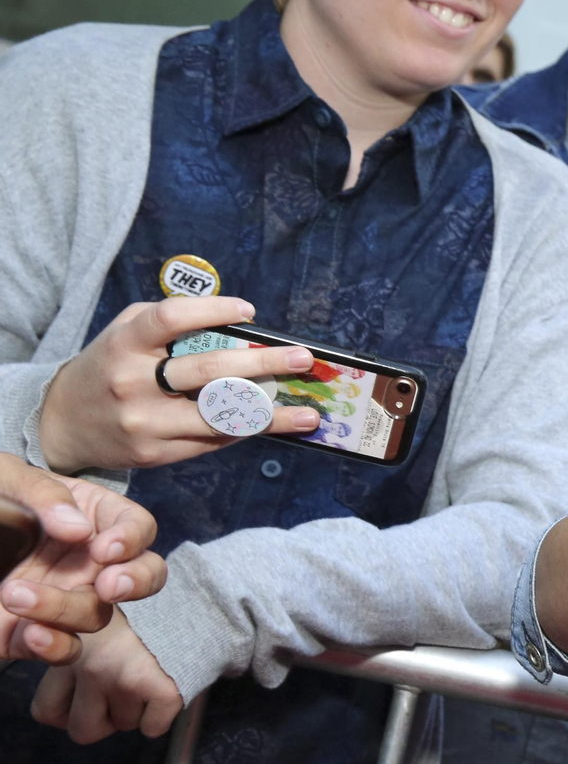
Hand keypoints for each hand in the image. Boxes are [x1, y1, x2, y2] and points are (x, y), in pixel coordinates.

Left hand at [0, 456, 165, 663]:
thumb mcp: (7, 478)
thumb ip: (44, 493)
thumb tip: (79, 529)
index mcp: (90, 517)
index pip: (137, 526)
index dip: (132, 539)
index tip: (105, 549)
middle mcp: (87, 560)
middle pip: (142, 576)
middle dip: (137, 583)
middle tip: (108, 586)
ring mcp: (65, 597)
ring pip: (98, 615)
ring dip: (65, 609)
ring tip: (13, 593)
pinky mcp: (34, 631)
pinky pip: (65, 649)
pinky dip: (57, 647)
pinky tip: (32, 634)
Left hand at [31, 607, 182, 742]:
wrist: (198, 597)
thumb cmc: (143, 611)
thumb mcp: (90, 620)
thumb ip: (69, 650)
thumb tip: (60, 701)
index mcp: (66, 647)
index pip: (46, 711)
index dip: (71, 711)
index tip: (88, 696)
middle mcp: (89, 663)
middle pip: (82, 730)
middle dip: (103, 720)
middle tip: (120, 692)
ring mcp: (123, 677)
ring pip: (122, 726)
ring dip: (135, 711)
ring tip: (147, 676)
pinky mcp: (160, 688)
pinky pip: (152, 727)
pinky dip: (161, 716)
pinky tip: (165, 686)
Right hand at [38, 295, 323, 472]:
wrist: (63, 422)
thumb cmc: (110, 366)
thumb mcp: (125, 334)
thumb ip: (170, 323)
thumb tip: (238, 323)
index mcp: (124, 344)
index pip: (170, 318)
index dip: (212, 310)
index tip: (250, 310)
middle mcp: (132, 382)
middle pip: (207, 370)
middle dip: (263, 364)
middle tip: (303, 359)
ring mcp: (145, 422)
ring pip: (217, 417)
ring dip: (271, 416)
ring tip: (309, 413)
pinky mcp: (155, 453)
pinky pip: (211, 442)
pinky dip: (246, 431)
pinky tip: (277, 425)